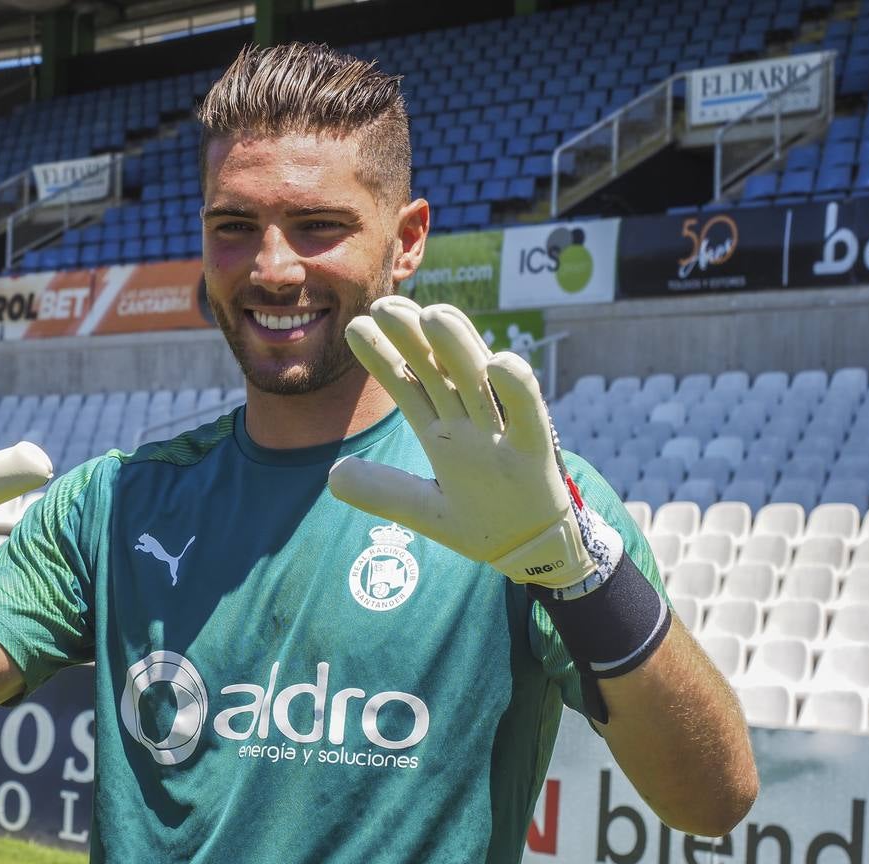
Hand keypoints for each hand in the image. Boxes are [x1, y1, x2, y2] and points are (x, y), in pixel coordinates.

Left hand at [328, 296, 598, 588]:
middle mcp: (470, 422)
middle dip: (412, 337)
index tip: (357, 327)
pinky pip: (528, 412)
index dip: (383, 356)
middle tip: (383, 305)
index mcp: (442, 431)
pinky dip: (516, 387)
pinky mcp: (535, 450)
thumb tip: (333, 476)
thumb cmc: (482, 524)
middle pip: (438, 370)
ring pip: (478, 380)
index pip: (408, 383)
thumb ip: (382, 491)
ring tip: (432, 315)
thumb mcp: (423, 510)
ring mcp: (502, 432)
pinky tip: (497, 362)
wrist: (533, 553)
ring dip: (458, 346)